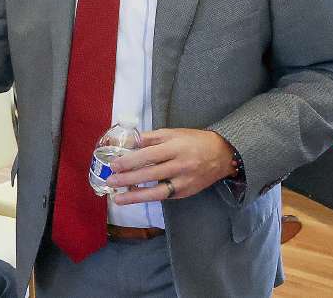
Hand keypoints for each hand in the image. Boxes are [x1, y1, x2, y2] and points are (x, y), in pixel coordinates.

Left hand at [107, 128, 234, 204]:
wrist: (222, 155)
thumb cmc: (193, 141)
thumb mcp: (172, 133)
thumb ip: (150, 138)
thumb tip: (128, 143)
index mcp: (176, 147)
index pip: (149, 155)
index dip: (130, 161)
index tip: (114, 165)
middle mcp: (181, 166)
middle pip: (151, 174)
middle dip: (128, 179)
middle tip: (110, 181)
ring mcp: (184, 182)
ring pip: (157, 191)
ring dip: (135, 196)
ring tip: (118, 198)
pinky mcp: (186, 193)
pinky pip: (164, 196)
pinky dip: (148, 197)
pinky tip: (134, 196)